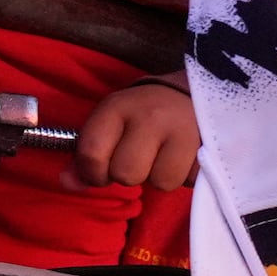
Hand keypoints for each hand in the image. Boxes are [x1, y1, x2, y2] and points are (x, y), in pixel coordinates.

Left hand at [71, 79, 198, 190]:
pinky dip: (184, 176)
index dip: (92, 173)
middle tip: (138, 160)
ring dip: (159, 177)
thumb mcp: (110, 122)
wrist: (192, 92)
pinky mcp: (209, 146)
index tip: (101, 171)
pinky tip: (184, 156)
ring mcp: (182, 131)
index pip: (91, 154)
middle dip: (129, 175)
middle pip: (126, 174)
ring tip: (164, 157)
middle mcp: (149, 117)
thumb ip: (86, 154)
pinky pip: (188, 181)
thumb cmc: (143, 112)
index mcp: (117, 108)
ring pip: (160, 182)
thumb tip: (67, 183)